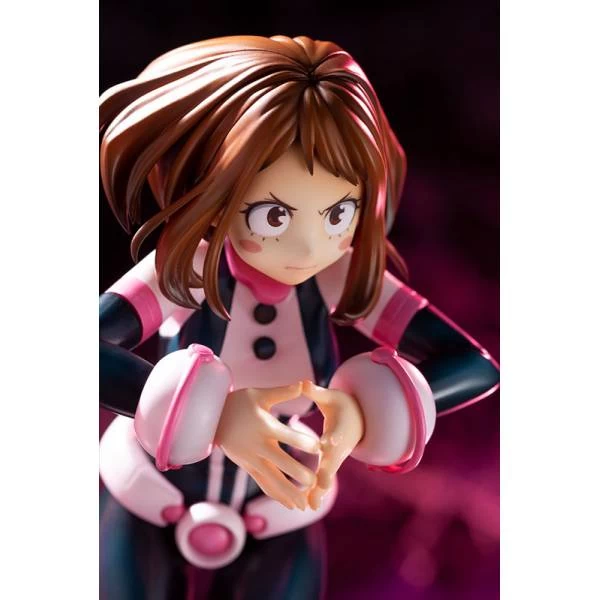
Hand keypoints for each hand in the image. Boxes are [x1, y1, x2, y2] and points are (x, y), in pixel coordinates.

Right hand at [215, 383, 318, 509]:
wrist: (211, 418)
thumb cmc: (238, 402)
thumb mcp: (259, 394)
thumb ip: (282, 392)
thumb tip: (303, 383)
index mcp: (264, 426)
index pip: (287, 435)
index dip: (303, 441)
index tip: (319, 448)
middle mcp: (258, 445)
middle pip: (281, 462)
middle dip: (297, 473)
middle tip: (315, 482)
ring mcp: (251, 459)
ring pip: (272, 479)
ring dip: (288, 492)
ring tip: (304, 504)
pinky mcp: (247, 467)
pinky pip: (263, 483)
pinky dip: (276, 494)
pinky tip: (290, 504)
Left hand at [302, 380, 363, 509]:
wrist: (358, 421)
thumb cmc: (341, 406)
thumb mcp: (331, 397)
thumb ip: (317, 392)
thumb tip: (304, 382)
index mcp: (339, 429)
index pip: (335, 434)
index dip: (332, 438)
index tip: (328, 442)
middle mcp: (338, 447)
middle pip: (333, 461)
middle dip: (327, 473)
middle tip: (321, 485)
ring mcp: (335, 459)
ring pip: (327, 477)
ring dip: (319, 491)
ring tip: (310, 505)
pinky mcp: (329, 466)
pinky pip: (321, 481)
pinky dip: (315, 493)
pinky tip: (306, 506)